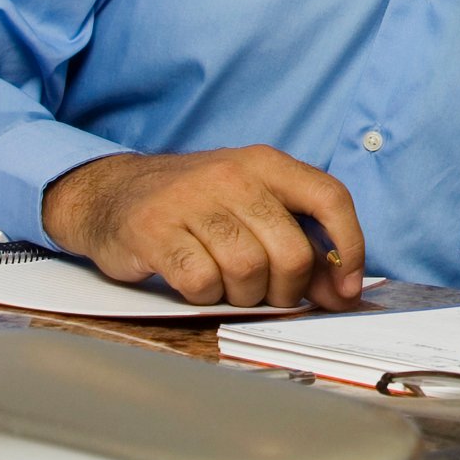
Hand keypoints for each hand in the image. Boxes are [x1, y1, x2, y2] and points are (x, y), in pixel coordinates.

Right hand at [41, 146, 366, 308]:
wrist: (110, 193)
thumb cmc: (195, 206)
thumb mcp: (252, 208)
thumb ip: (301, 245)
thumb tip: (344, 293)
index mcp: (267, 163)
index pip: (331, 198)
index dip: (349, 247)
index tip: (346, 288)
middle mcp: (233, 174)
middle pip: (291, 251)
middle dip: (287, 289)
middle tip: (270, 294)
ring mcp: (192, 199)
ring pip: (248, 270)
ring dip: (244, 295)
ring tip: (228, 285)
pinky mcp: (154, 230)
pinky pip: (202, 281)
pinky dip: (205, 295)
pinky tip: (196, 283)